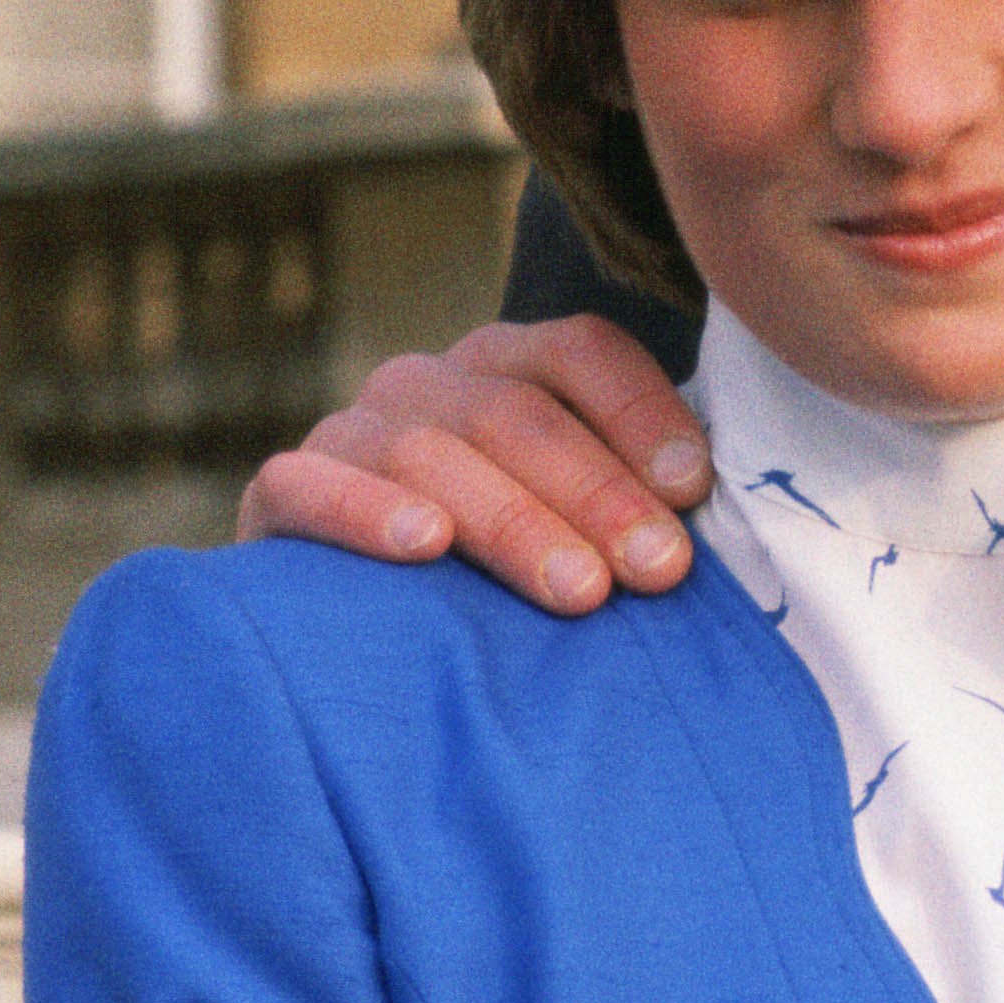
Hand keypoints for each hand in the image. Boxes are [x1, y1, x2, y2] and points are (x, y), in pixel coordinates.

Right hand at [238, 315, 708, 608]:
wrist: (369, 649)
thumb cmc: (513, 587)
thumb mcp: (581, 534)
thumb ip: (640, 509)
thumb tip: (723, 520)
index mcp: (511, 368)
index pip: (582, 353)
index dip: (641, 413)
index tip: (696, 490)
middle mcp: (430, 384)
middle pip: (515, 412)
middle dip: (596, 492)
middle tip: (657, 571)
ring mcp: (352, 432)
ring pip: (429, 451)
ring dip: (510, 519)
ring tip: (576, 588)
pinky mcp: (280, 494)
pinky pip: (307, 484)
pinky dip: (364, 511)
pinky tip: (424, 544)